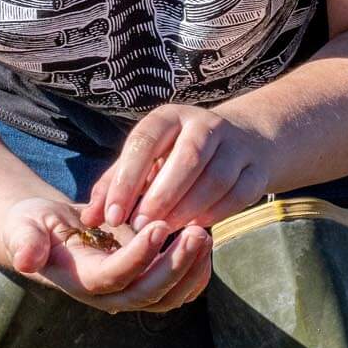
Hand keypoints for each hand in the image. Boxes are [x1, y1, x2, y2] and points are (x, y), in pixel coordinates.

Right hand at [1, 197, 211, 312]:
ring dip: (191, 270)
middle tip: (197, 232)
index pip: (116, 276)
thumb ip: (24, 241)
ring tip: (204, 234)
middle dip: (176, 266)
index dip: (138, 256)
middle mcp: (109, 296)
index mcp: (82, 280)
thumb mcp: (22, 227)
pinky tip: (203, 245)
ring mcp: (130, 294)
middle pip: (149, 294)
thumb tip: (24, 260)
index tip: (158, 226)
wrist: (49, 234)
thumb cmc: (34, 226)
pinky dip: (195, 273)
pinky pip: (178, 291)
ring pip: (169, 297)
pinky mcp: (146, 285)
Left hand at [82, 106, 272, 232]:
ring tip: (166, 231)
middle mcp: (205, 124)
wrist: (238, 144)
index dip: (127, 179)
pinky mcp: (257, 168)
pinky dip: (218, 212)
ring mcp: (236, 145)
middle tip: (140, 227)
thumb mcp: (143, 162)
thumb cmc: (174, 157)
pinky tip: (197, 226)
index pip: (145, 141)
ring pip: (216, 177)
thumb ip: (114, 186)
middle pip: (187, 158)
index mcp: (170, 117)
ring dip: (189, 207)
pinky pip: (240, 193)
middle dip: (161, 196)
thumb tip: (89, 219)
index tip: (112, 214)